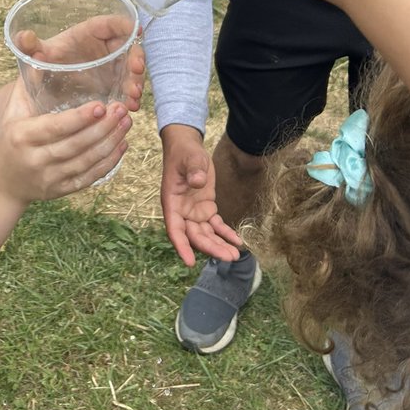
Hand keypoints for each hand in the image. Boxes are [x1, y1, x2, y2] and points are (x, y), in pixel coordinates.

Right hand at [0, 95, 131, 203]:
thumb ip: (28, 83)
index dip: (80, 118)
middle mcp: (36, 159)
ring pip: (86, 162)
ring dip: (110, 142)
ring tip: (127, 123)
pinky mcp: (61, 191)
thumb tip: (38, 51)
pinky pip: (89, 177)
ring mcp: (49, 178)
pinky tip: (122, 145)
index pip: (56, 127)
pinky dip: (109, 162)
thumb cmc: (10, 137)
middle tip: (121, 110)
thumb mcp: (12, 110)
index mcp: (22, 136)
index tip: (101, 105)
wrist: (1, 182)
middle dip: (103, 127)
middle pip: (76, 145)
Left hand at [14, 15, 144, 111]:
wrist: (46, 86)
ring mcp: (113, 66)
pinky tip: (130, 106)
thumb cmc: (45, 62)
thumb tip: (23, 37)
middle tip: (137, 70)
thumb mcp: (37, 54)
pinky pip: (128, 87)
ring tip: (133, 96)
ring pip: (132, 69)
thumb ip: (30, 46)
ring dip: (136, 81)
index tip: (136, 30)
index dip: (125, 24)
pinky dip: (131, 96)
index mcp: (90, 33)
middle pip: (128, 47)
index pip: (111, 23)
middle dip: (136, 58)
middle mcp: (105, 47)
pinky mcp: (115, 84)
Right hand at [159, 125, 241, 266]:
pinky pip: (215, 225)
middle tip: (229, 257)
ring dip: (219, 245)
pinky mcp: (205, 208)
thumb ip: (193, 170)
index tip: (189, 262)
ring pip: (206, 234)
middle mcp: (182, 211)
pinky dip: (225, 234)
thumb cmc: (185, 153)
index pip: (175, 229)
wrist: (188, 148)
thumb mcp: (190, 158)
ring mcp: (194, 212)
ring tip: (235, 254)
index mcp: (172, 202)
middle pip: (195, 236)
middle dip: (211, 248)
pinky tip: (237, 241)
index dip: (182, 246)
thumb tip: (197, 182)